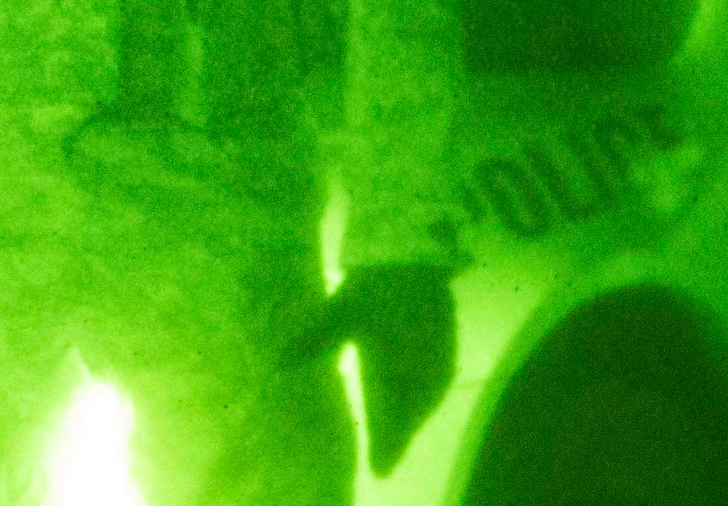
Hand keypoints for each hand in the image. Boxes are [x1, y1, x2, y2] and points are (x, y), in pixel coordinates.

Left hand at [298, 264, 455, 476]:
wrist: (413, 255)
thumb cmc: (374, 284)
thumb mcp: (340, 311)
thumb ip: (314, 339)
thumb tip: (279, 364)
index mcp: (397, 374)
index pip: (393, 422)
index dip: (385, 447)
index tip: (379, 471)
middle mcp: (422, 375)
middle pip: (411, 417)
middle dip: (397, 436)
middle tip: (384, 458)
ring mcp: (438, 361)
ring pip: (425, 403)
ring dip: (411, 419)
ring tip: (396, 435)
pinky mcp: (447, 346)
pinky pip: (437, 384)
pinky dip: (423, 398)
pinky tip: (415, 400)